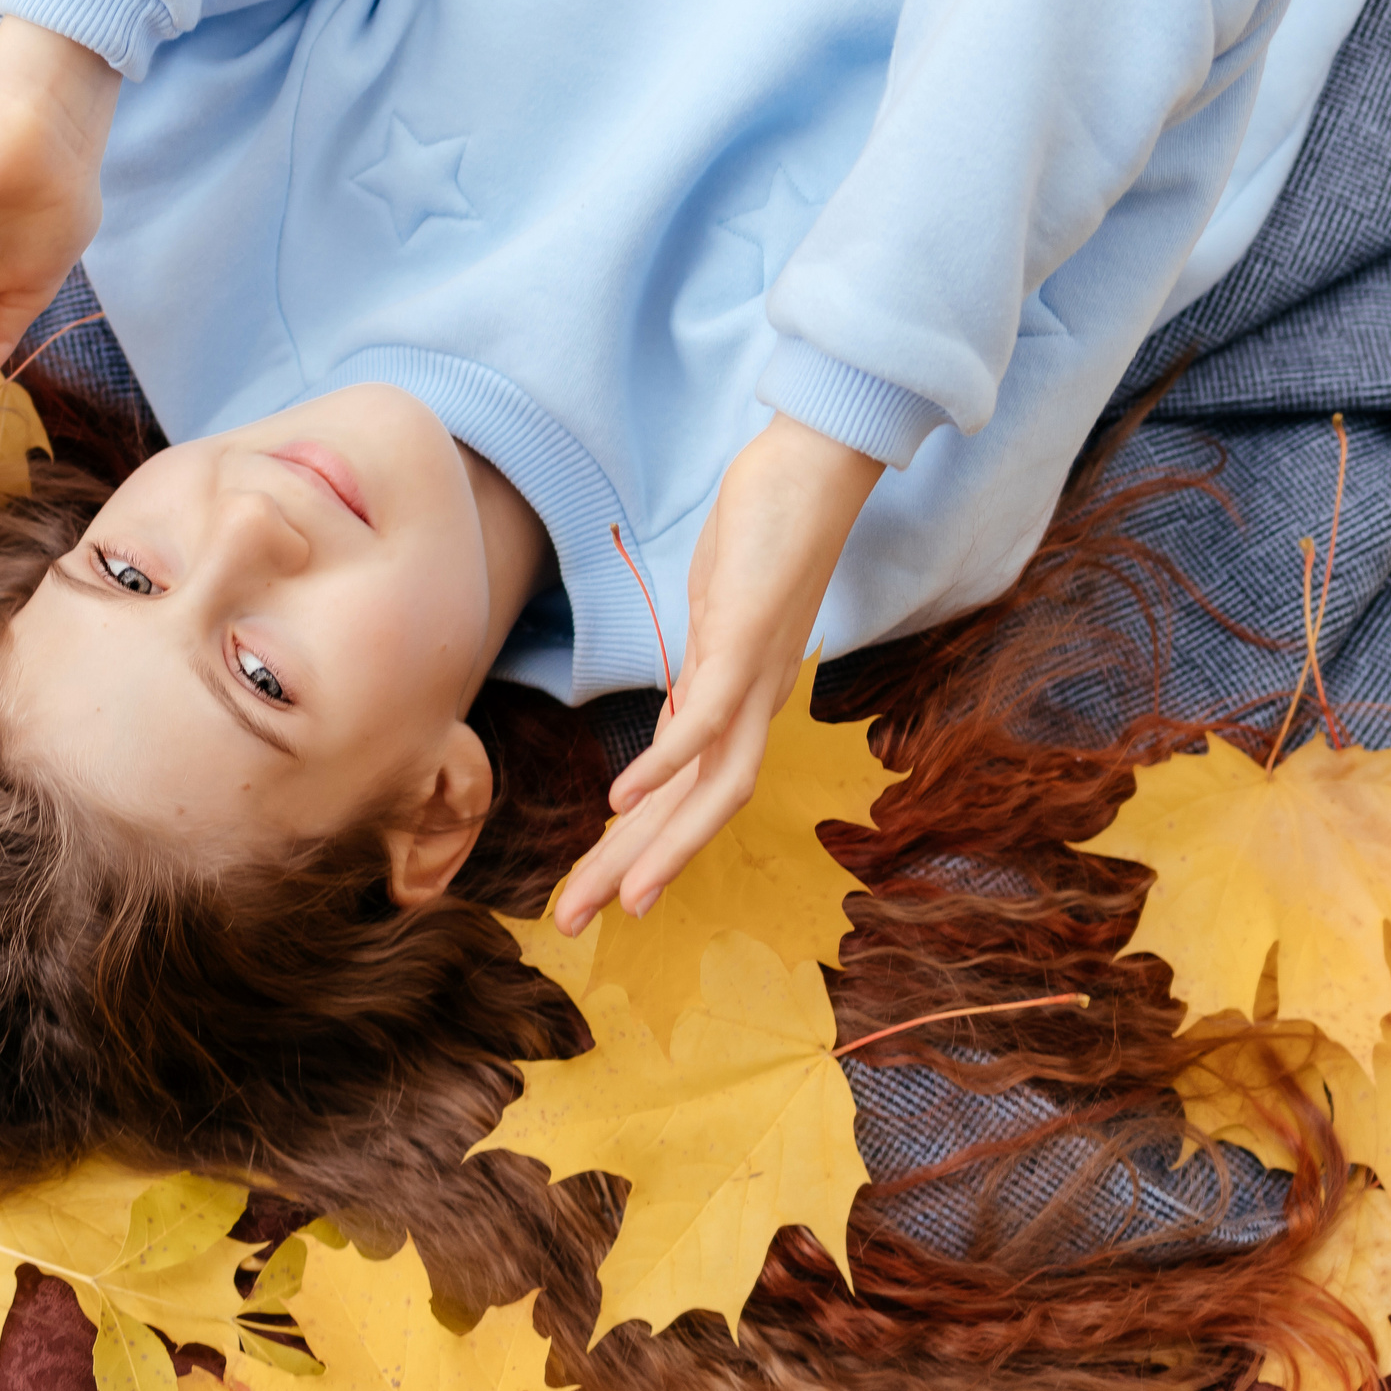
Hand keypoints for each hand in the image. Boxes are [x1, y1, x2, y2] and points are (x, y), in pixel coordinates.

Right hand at [553, 414, 883, 934]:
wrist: (817, 466)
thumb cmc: (767, 530)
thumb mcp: (717, 613)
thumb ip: (700, 669)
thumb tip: (676, 708)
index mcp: (741, 704)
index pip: (687, 794)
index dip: (644, 850)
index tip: (602, 894)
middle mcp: (755, 706)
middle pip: (694, 813)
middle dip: (631, 872)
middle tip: (573, 924)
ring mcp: (754, 678)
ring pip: (709, 789)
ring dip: (656, 849)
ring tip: (611, 896)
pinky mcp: (744, 640)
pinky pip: (702, 718)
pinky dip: (664, 765)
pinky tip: (621, 800)